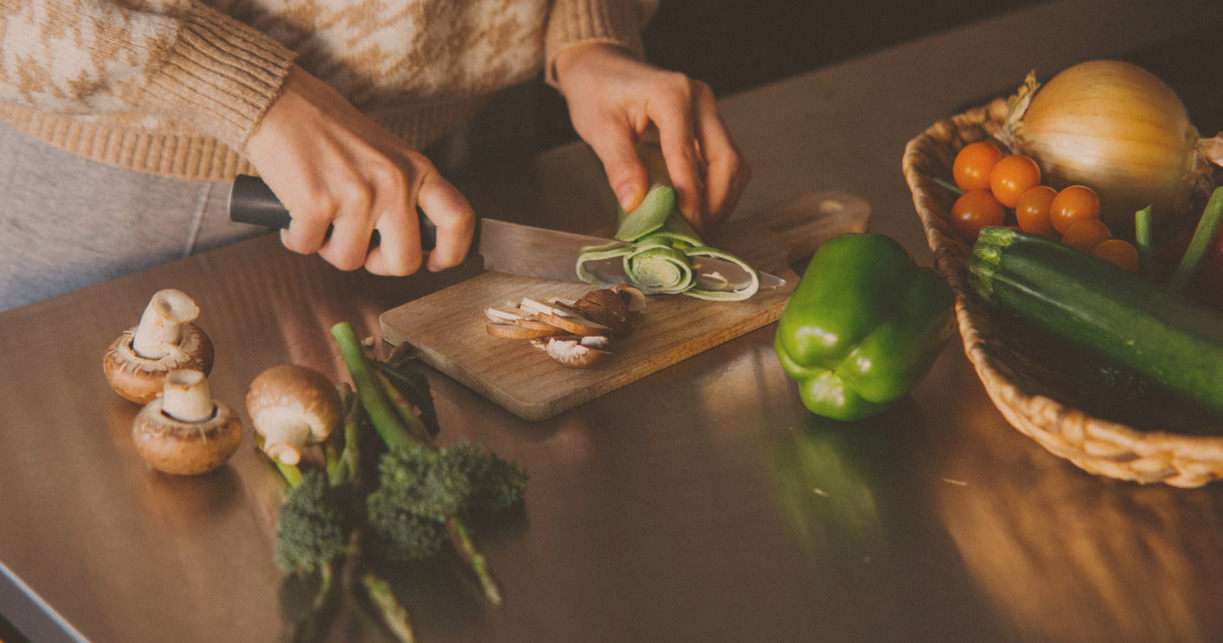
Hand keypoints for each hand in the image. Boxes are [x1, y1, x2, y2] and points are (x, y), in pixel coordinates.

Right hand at [244, 65, 473, 274]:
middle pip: (404, 262)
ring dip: (329, 247)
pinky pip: (308, 248)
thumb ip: (406, 193)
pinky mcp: (317, 204)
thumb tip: (414, 246)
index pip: (457, 219)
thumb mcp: (387, 155)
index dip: (451, 252)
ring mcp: (357, 195)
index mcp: (416, 170)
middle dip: (377, 263)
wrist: (281, 102)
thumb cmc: (330, 131)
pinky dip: (297, 237)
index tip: (435, 263)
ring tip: (322, 216)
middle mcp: (394, 183)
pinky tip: (297, 212)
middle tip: (360, 246)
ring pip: (350, 260)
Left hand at [554, 44, 749, 230]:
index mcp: (672, 95)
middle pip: (726, 160)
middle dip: (715, 203)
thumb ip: (619, 165)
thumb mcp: (599, 129)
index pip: (687, 154)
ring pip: (733, 163)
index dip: (688, 196)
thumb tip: (635, 203)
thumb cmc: (596, 93)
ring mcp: (708, 111)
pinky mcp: (708, 124)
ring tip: (696, 225)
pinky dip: (716, 188)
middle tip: (694, 233)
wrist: (601, 68)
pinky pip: (723, 161)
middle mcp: (700, 99)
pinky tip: (697, 208)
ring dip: (720, 199)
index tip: (683, 227)